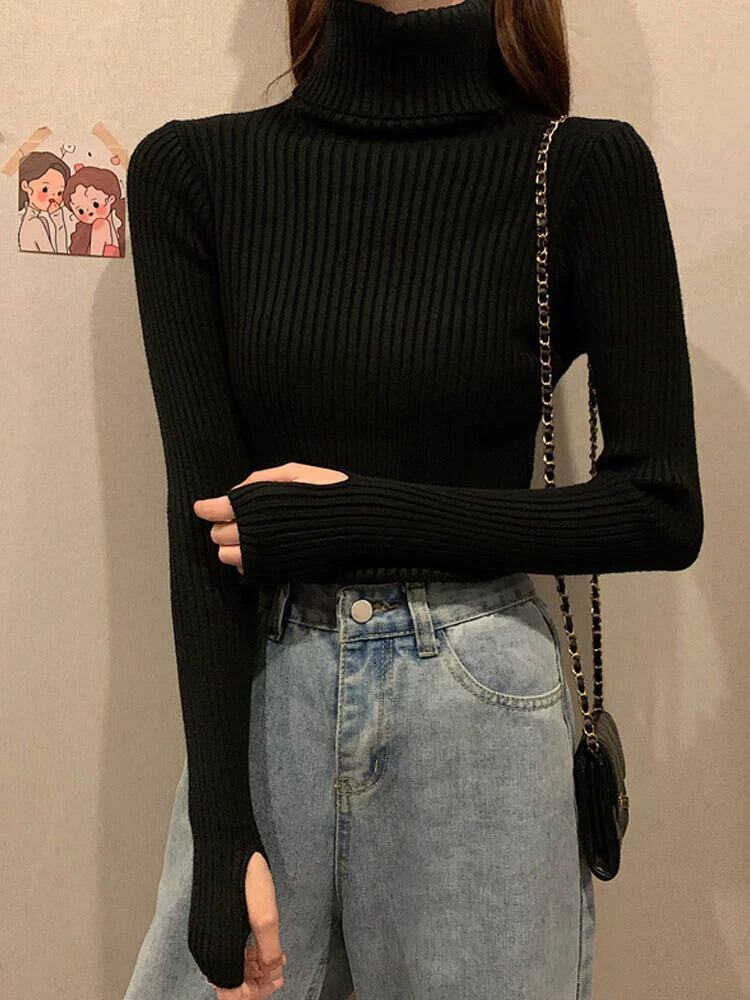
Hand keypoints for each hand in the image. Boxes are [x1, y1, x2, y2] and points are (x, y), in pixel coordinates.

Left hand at [193, 462, 348, 574]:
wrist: (357, 522)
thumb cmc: (328, 491)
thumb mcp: (294, 472)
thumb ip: (259, 481)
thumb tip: (232, 492)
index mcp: (256, 504)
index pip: (214, 510)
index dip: (208, 508)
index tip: (207, 508)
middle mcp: (256, 532)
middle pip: (217, 535)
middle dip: (223, 526)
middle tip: (238, 519)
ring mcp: (265, 555)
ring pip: (227, 556)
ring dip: (232, 546)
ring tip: (250, 536)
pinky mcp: (276, 571)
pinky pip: (246, 571)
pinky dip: (247, 561)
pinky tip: (262, 550)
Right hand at [211, 853, 286, 998]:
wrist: (223, 845)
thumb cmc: (245, 876)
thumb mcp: (267, 916)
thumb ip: (268, 952)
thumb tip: (271, 973)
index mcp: (219, 952)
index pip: (234, 996)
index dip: (257, 992)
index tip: (277, 979)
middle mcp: (204, 951)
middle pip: (229, 985)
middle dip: (255, 981)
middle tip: (279, 969)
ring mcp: (201, 938)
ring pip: (225, 969)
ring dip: (248, 969)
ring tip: (272, 955)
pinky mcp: (202, 926)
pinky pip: (219, 953)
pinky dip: (238, 955)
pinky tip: (255, 943)